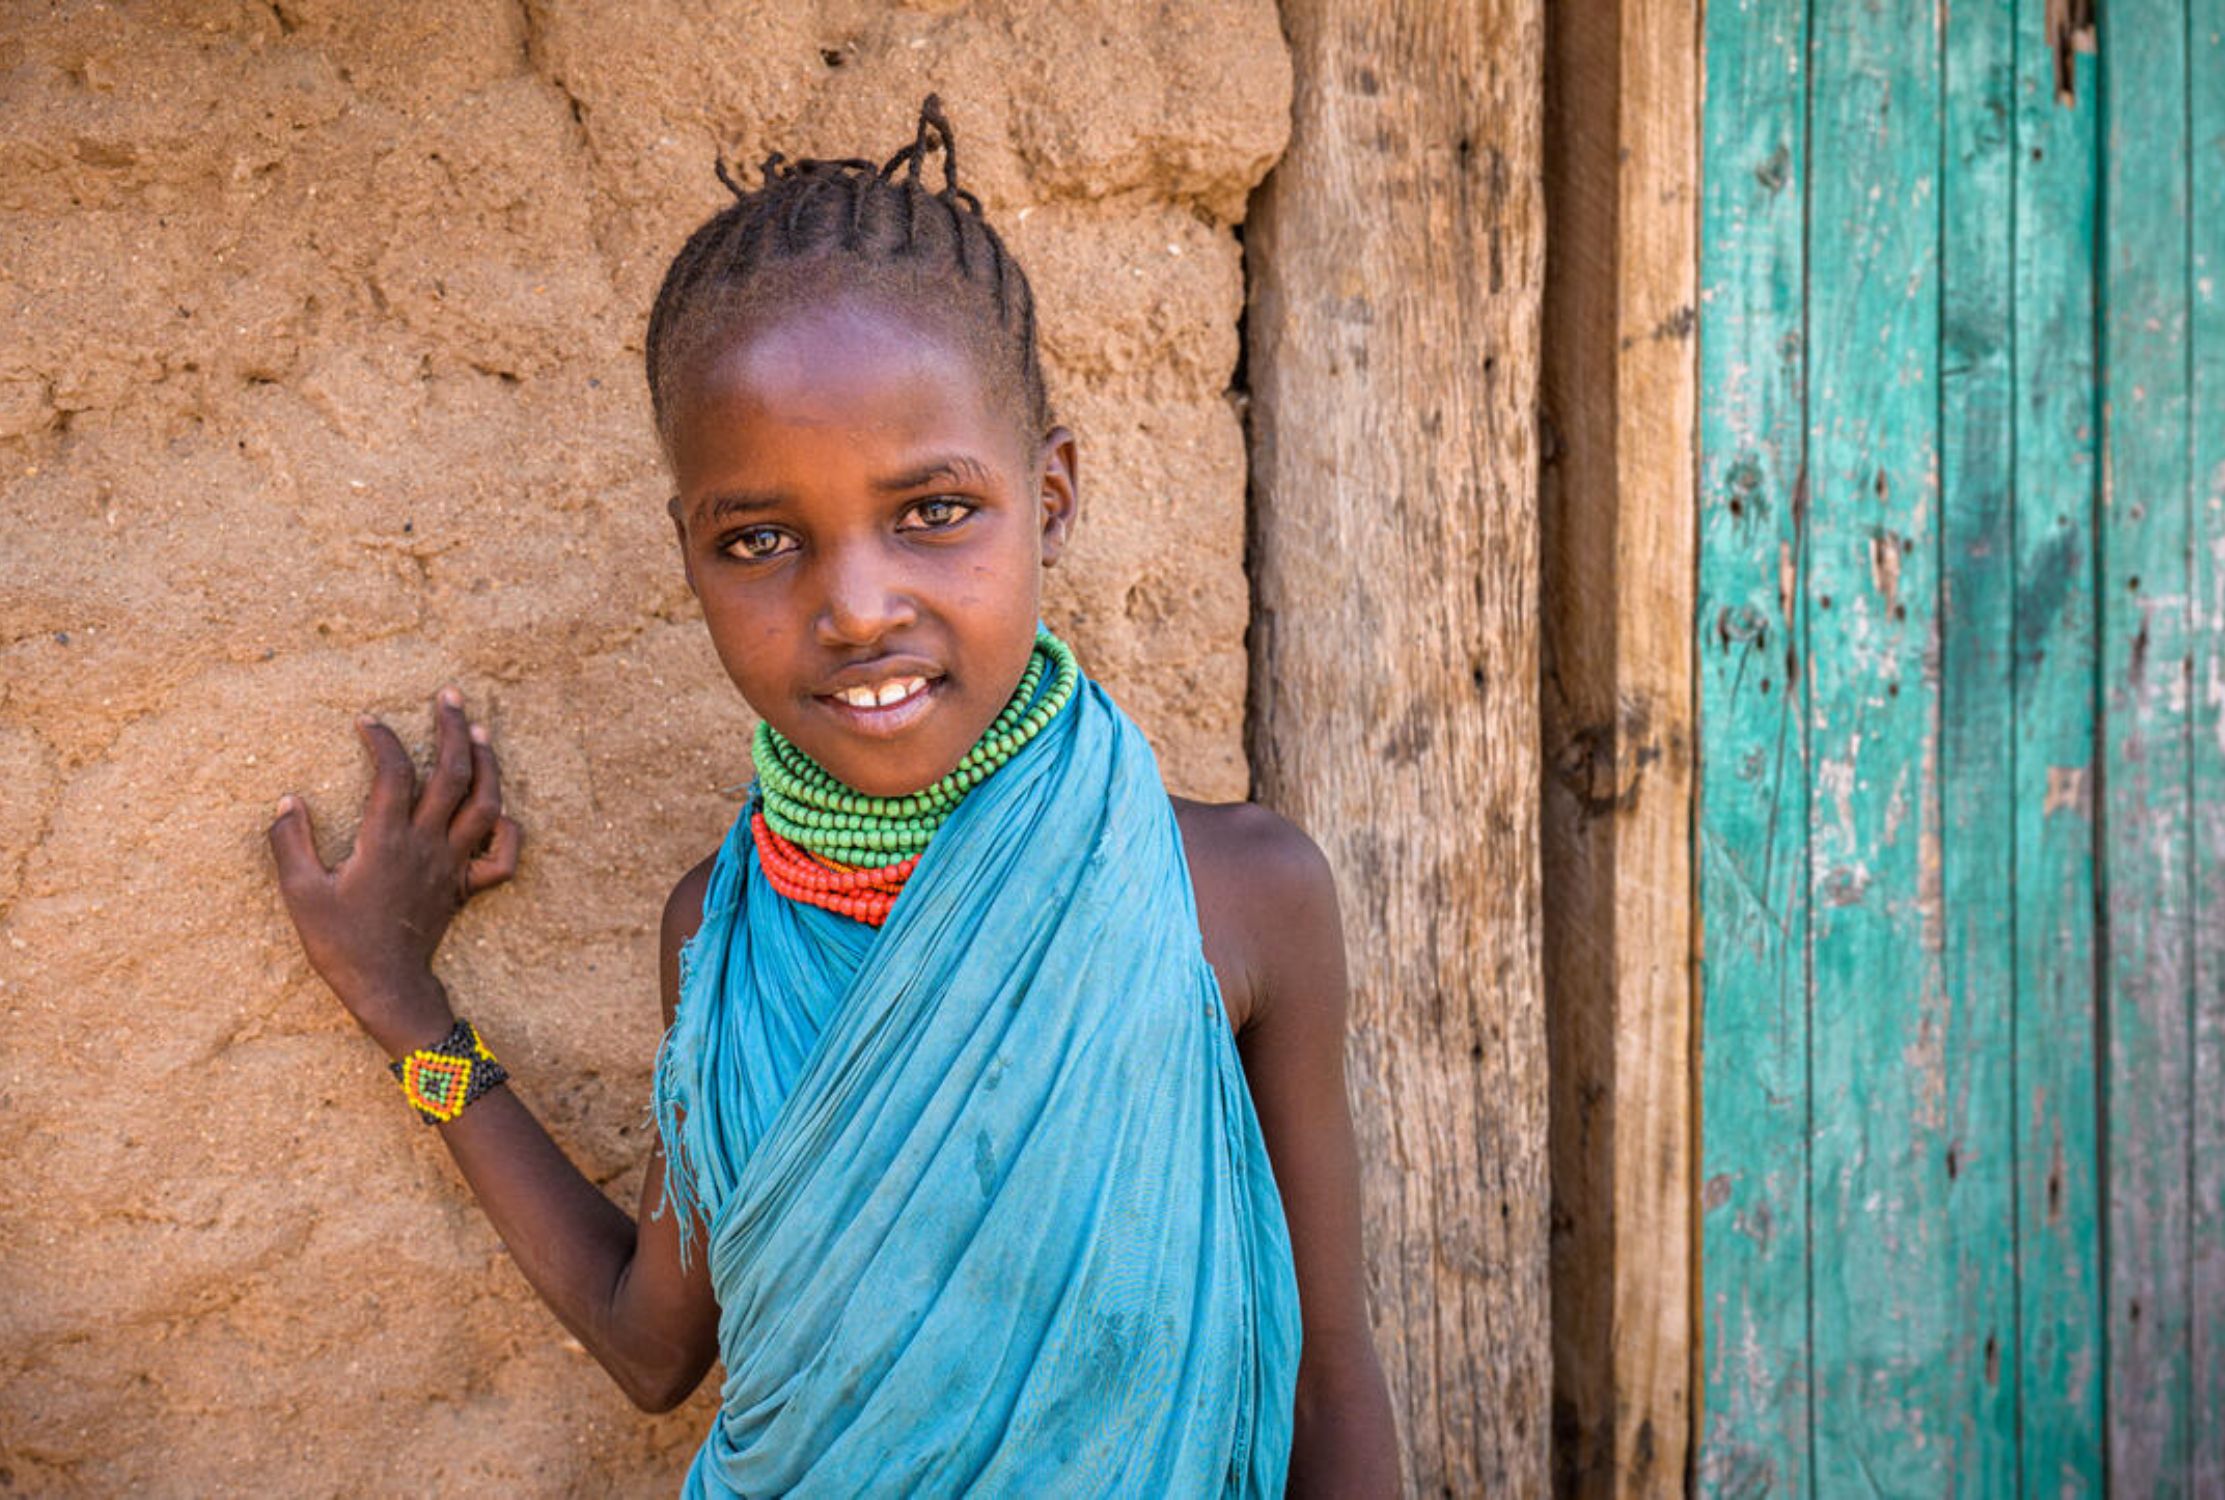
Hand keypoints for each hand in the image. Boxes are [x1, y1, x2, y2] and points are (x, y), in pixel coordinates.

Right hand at [268, 685, 521, 1055]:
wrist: (386, 986)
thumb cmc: (340, 942)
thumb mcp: (300, 892)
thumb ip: (290, 842)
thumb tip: (287, 800)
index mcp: (387, 840)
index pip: (394, 772)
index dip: (383, 740)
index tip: (368, 721)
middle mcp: (428, 845)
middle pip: (454, 774)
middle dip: (453, 728)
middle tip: (449, 695)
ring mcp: (453, 865)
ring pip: (487, 805)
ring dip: (488, 764)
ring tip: (480, 731)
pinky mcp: (466, 887)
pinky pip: (503, 858)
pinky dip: (508, 830)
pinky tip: (499, 811)